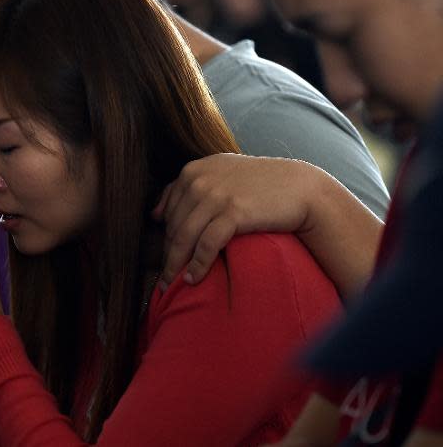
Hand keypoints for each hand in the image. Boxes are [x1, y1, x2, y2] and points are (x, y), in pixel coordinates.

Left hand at [153, 154, 317, 285]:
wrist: (301, 187)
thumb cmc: (261, 185)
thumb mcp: (221, 175)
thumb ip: (188, 188)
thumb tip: (154, 213)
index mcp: (193, 170)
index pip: (168, 210)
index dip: (164, 237)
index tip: (164, 257)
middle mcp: (199, 180)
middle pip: (173, 225)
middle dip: (168, 254)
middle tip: (164, 279)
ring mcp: (215, 195)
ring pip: (184, 237)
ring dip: (175, 265)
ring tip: (172, 285)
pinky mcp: (233, 212)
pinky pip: (206, 244)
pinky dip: (197, 264)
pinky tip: (193, 278)